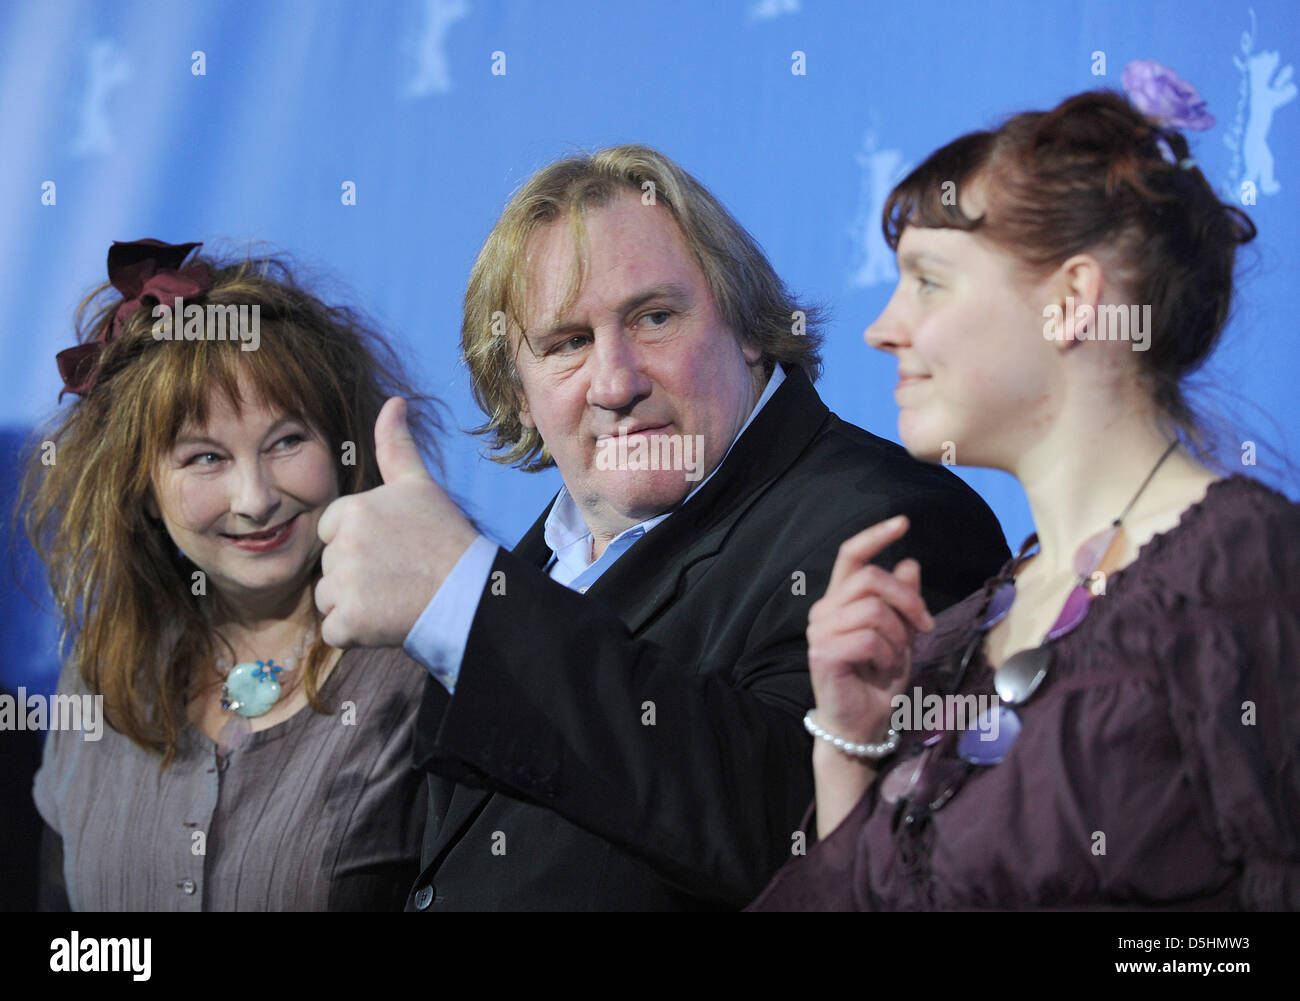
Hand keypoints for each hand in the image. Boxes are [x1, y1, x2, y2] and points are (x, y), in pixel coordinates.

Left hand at [315, 397, 478, 647]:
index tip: (395, 550)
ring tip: (395, 598)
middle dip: (358, 576)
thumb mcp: (419, 486)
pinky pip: (334, 631)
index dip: (362, 544)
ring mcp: (344, 585)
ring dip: (355, 606)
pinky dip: (356, 634)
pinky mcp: (348, 623)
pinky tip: (387, 622)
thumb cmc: (447, 539)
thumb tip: (394, 400)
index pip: (333, 531)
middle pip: (330, 566)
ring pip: (329, 599)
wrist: (472, 595)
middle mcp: (341, 544)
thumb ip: (396, 445)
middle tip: (400, 575)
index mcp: (352, 509)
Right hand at [806, 515, 933, 744]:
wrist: (864, 724)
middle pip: (871, 577)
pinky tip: (885, 669)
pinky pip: (870, 638)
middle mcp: (824, 610)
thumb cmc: (878, 679)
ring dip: (899, 635)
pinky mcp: (823, 653)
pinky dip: (889, 655)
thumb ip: (903, 600)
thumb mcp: (901, 634)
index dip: (875, 535)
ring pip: (874, 609)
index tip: (903, 522)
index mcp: (840, 600)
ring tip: (896, 657)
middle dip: (908, 599)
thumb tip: (909, 563)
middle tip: (924, 626)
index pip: (851, 555)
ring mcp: (820, 631)